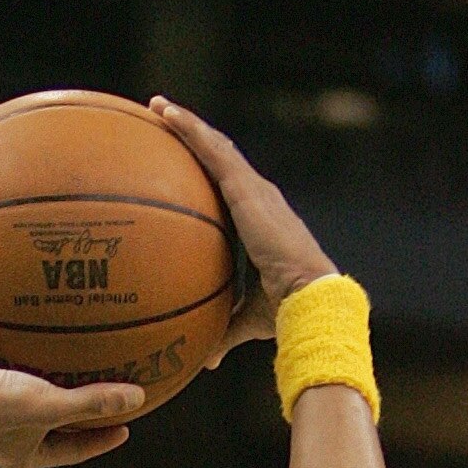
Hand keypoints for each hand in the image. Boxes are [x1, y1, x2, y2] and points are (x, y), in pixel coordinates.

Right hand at [0, 347, 143, 467]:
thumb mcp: (50, 404)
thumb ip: (92, 402)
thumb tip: (137, 399)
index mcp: (25, 455)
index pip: (74, 451)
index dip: (102, 440)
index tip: (125, 428)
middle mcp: (9, 440)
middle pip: (55, 430)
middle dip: (80, 418)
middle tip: (106, 404)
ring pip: (33, 404)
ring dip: (55, 391)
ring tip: (74, 374)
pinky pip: (14, 378)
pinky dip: (31, 367)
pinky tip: (37, 345)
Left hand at [149, 99, 335, 357]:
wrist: (310, 299)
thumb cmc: (286, 313)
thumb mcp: (245, 321)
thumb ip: (223, 332)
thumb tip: (206, 359)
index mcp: (260, 221)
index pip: (230, 190)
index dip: (209, 173)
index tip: (186, 165)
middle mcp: (258, 197)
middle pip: (220, 158)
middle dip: (194, 139)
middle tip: (164, 123)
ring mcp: (253, 189)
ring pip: (214, 146)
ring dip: (185, 125)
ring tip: (157, 108)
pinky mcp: (247, 187)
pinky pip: (211, 150)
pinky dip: (188, 129)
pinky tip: (166, 114)